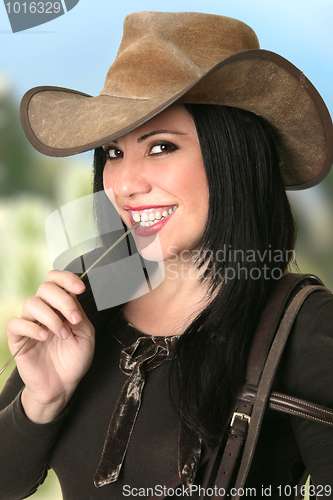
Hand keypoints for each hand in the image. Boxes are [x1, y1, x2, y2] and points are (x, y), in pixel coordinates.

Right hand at [7, 270, 94, 422]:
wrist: (62, 385)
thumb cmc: (74, 360)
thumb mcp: (86, 335)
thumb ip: (80, 314)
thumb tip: (72, 296)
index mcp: (60, 306)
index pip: (56, 279)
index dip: (67, 278)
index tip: (80, 288)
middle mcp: (44, 310)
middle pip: (45, 287)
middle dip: (63, 300)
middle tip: (75, 320)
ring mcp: (30, 323)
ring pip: (32, 303)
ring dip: (51, 317)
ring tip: (62, 335)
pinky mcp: (17, 338)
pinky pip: (16, 323)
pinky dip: (32, 328)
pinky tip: (44, 337)